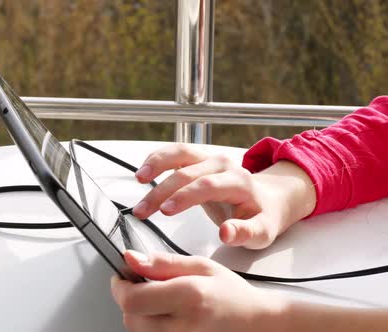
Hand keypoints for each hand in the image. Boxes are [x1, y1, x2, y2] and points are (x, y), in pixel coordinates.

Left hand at [111, 251, 281, 331]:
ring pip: (138, 330)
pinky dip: (152, 326)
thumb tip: (132, 258)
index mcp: (189, 297)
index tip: (123, 276)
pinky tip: (168, 315)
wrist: (257, 323)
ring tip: (162, 302)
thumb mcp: (200, 266)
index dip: (120, 287)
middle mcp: (185, 325)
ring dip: (141, 313)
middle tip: (143, 286)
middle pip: (130, 317)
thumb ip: (162, 262)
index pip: (132, 299)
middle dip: (130, 299)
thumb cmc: (233, 295)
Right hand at [132, 143, 314, 248]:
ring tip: (139, 179)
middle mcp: (223, 165)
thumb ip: (244, 234)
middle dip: (161, 191)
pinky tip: (144, 171)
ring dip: (156, 164)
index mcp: (239, 182)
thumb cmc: (260, 217)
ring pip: (179, 153)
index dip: (185, 196)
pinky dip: (157, 159)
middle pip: (187, 172)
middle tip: (143, 211)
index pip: (207, 185)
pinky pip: (175, 153)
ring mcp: (209, 159)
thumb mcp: (261, 233)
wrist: (265, 200)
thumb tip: (225, 233)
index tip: (165, 210)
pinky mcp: (197, 159)